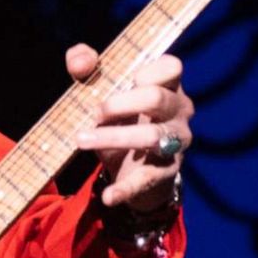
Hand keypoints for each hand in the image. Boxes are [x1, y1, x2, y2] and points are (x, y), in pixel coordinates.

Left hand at [66, 43, 192, 211]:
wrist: (130, 164)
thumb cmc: (118, 115)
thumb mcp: (100, 89)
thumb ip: (85, 65)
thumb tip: (80, 61)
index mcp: (167, 85)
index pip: (172, 66)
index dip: (147, 70)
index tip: (126, 78)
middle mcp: (178, 112)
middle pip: (157, 99)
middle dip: (120, 103)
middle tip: (94, 112)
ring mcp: (175, 143)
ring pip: (152, 138)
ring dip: (113, 137)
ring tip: (81, 139)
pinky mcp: (165, 173)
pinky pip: (147, 180)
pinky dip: (125, 189)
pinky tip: (108, 196)